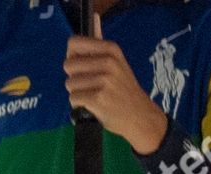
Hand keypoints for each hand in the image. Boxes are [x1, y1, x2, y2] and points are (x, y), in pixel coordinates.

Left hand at [65, 18, 167, 152]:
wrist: (142, 118)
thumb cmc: (126, 91)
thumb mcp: (117, 63)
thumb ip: (101, 43)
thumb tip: (94, 17)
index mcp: (111, 50)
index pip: (73, 43)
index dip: (73, 57)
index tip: (83, 67)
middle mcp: (108, 63)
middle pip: (68, 65)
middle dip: (75, 78)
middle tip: (92, 87)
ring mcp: (104, 82)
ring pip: (70, 84)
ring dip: (78, 94)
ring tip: (94, 97)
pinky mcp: (99, 99)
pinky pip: (74, 99)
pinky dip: (80, 106)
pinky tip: (93, 107)